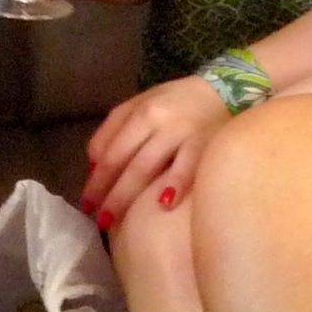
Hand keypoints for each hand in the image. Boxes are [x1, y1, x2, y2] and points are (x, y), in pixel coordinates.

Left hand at [81, 76, 232, 228]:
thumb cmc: (176, 103)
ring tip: (116, 221)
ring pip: (147, 166)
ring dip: (127, 195)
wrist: (225, 89)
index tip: (87, 204)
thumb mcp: (141, 104)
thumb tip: (94, 166)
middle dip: (108, 193)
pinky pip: (188, 166)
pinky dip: (175, 183)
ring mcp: (181, 132)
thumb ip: (115, 128)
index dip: (96, 179)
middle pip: (124, 162)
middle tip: (98, 220)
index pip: (110, 150)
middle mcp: (157, 120)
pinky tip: (164, 204)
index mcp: (139, 112)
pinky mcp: (206, 144)